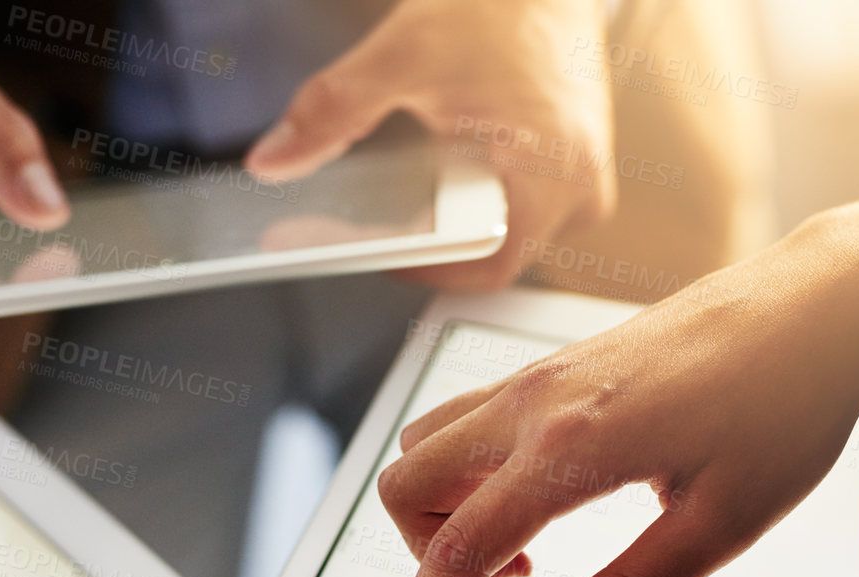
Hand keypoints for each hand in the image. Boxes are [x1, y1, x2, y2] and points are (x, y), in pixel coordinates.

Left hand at [244, 0, 613, 289]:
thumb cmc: (503, 5)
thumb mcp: (405, 54)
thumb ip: (335, 109)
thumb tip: (276, 160)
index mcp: (555, 177)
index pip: (486, 266)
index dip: (425, 268)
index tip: (378, 252)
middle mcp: (579, 190)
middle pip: (490, 251)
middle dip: (433, 235)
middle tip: (386, 211)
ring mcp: (582, 181)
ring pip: (504, 230)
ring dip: (456, 211)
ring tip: (425, 170)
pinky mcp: (573, 167)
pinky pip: (519, 204)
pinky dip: (476, 191)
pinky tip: (448, 158)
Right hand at [354, 167, 858, 576]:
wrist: (818, 303)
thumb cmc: (787, 400)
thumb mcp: (726, 520)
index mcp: (572, 447)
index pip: (460, 553)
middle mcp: (536, 403)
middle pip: (405, 484)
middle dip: (425, 555)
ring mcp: (540, 375)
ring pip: (426, 442)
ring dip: (446, 506)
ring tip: (532, 541)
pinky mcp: (556, 365)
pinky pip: (469, 417)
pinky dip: (474, 470)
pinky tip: (551, 492)